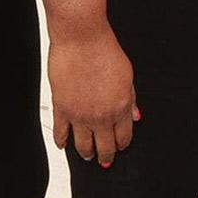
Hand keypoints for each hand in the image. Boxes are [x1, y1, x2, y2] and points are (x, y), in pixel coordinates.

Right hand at [49, 25, 140, 166]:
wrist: (81, 38)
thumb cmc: (104, 50)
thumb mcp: (127, 74)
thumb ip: (131, 98)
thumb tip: (136, 116)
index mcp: (121, 106)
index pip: (124, 137)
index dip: (122, 144)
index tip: (120, 147)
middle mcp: (101, 115)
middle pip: (105, 147)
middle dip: (106, 155)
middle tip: (104, 159)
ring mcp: (80, 115)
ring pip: (83, 146)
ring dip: (86, 153)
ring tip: (87, 154)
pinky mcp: (62, 108)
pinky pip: (61, 133)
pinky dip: (62, 141)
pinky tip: (64, 145)